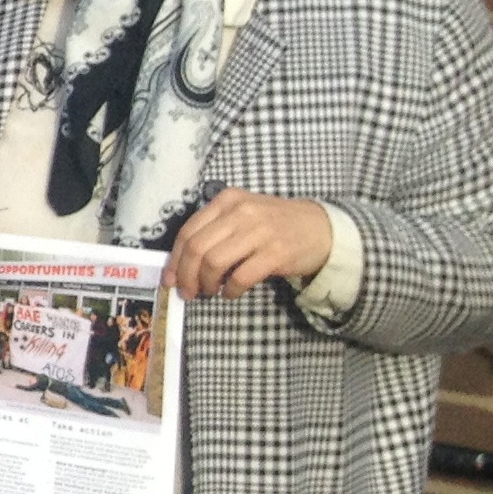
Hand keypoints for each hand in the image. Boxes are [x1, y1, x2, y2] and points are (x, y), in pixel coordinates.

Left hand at [170, 188, 333, 299]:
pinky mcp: (276, 252)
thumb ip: (214, 230)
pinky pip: (240, 277)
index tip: (170, 279)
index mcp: (227, 200)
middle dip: (186, 275)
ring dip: (206, 283)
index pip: (188, 232)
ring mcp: (259, 231)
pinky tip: (230, 293)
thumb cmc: (275, 225)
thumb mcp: (242, 215)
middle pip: (197, 248)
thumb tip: (182, 264)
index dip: (175, 260)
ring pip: (214, 262)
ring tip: (210, 291)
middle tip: (188, 292)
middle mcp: (241, 211)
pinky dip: (230, 290)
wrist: (323, 229)